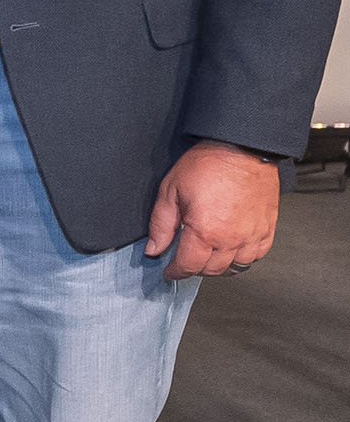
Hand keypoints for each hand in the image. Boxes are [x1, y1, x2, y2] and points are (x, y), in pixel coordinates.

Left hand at [146, 141, 279, 278]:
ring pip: (235, 267)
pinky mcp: (267, 229)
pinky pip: (256, 256)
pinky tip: (231, 250)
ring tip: (206, 257)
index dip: (175, 272)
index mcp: (205, 231)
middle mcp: (232, 239)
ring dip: (218, 267)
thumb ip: (161, 225)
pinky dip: (242, 258)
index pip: (188, 266)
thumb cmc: (208, 164)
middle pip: (211, 270)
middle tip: (184, 262)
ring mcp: (253, 236)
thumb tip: (154, 249)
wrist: (243, 148)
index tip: (169, 272)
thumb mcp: (171, 191)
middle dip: (194, 269)